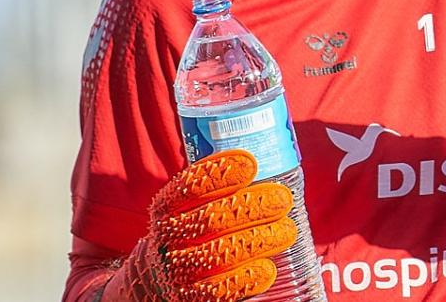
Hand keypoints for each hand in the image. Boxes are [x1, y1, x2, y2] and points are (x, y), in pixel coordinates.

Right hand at [103, 150, 296, 301]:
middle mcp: (167, 238)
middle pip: (210, 220)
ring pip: (218, 254)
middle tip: (282, 199)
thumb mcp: (189, 206)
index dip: (220, 173)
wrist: (159, 277)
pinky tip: (267, 268)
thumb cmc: (189, 231)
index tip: (251, 163)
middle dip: (251, 207)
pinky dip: (245, 279)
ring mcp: (177, 271)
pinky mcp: (190, 298)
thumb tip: (267, 159)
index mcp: (165, 208)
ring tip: (286, 230)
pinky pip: (218, 290)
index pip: (189, 186)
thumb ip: (216, 187)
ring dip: (257, 240)